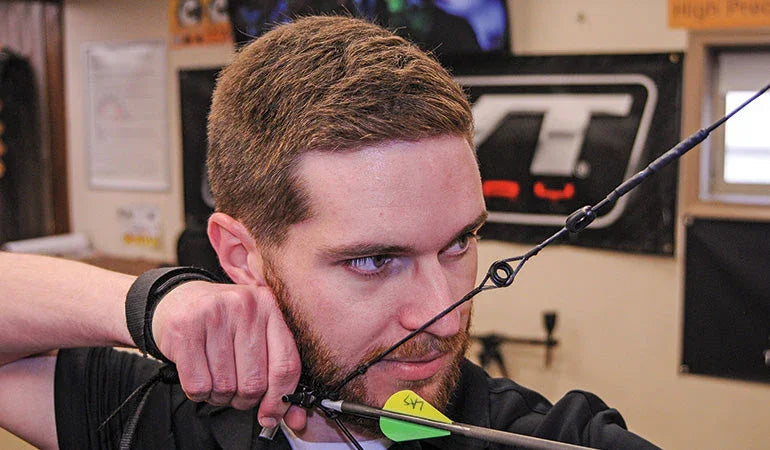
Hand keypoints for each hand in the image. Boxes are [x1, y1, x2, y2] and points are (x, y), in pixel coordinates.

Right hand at [151, 281, 304, 429]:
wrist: (180, 299)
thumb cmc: (223, 322)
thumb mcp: (256, 334)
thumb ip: (277, 372)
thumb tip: (291, 418)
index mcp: (270, 307)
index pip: (286, 364)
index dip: (279, 399)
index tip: (270, 414)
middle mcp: (245, 307)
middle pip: (254, 383)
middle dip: (244, 399)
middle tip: (236, 391)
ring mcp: (214, 315)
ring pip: (225, 387)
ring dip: (220, 396)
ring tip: (216, 378)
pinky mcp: (185, 329)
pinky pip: (198, 385)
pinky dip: (199, 392)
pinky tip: (200, 375)